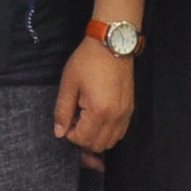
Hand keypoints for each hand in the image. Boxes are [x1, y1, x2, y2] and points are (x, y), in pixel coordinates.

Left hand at [53, 40, 134, 155]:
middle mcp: (116, 117)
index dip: (70, 134)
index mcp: (99, 111)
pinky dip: (108, 132)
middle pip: (98, 145)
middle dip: (83, 139)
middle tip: (75, 121)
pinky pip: (120, 132)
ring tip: (86, 119)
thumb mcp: (69, 83)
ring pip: (111, 142)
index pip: (83, 140)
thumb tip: (59, 133)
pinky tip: (98, 118)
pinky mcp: (130, 109)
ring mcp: (126, 114)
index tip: (66, 120)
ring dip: (96, 137)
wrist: (112, 44)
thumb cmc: (88, 61)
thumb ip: (62, 111)